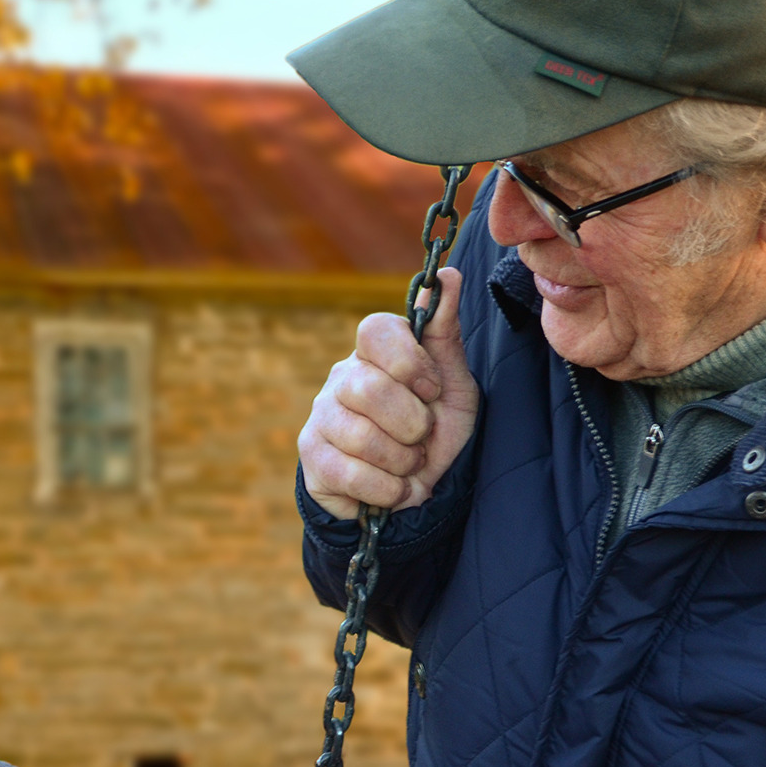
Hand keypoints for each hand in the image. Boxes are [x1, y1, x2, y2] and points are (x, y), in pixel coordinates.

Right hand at [298, 267, 478, 519]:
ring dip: (403, 462)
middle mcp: (341, 377)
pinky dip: (387, 490)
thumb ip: (446, 333)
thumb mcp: (454, 386)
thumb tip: (448, 275)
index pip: (375, 329)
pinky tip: (394, 488)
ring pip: (362, 437)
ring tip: (408, 464)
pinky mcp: (312, 457)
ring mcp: (321, 416)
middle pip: (370, 388)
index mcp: (376, 353)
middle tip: (421, 438)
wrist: (415, 491)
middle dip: (413, 425)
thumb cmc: (434, 431)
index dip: (410, 363)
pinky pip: (351, 474)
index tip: (432, 391)